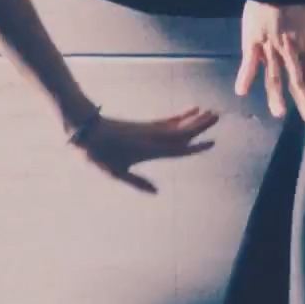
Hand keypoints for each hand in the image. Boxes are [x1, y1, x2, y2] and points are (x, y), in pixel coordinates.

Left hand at [72, 107, 219, 193]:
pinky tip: (189, 111)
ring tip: (209, 112)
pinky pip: (166, 121)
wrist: (85, 130)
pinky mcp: (143, 125)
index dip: (196, 146)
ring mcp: (149, 130)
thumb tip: (156, 192)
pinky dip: (180, 116)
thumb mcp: (116, 172)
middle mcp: (153, 138)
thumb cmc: (100, 155)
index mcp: (150, 151)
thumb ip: (138, 182)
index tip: (213, 142)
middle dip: (200, 125)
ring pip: (177, 125)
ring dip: (193, 119)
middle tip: (218, 115)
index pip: (179, 149)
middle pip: (183, 132)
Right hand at [236, 0, 304, 120]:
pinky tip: (241, 92)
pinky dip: (245, 76)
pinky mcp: (252, 40)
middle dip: (303, 99)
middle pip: (296, 78)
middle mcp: (290, 48)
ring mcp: (270, 46)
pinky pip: (249, 62)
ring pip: (273, 75)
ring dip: (276, 95)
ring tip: (278, 113)